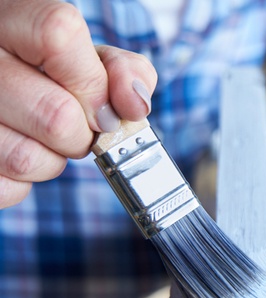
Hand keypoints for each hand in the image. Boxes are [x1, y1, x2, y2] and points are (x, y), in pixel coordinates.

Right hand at [0, 0, 156, 207]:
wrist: (1, 81)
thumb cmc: (51, 71)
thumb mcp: (88, 56)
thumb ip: (122, 71)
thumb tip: (134, 106)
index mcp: (9, 21)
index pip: (57, 36)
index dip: (93, 81)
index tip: (104, 106)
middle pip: (56, 115)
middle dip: (83, 134)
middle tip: (75, 127)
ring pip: (28, 160)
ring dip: (53, 160)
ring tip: (42, 138)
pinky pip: (9, 189)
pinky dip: (24, 183)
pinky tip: (17, 150)